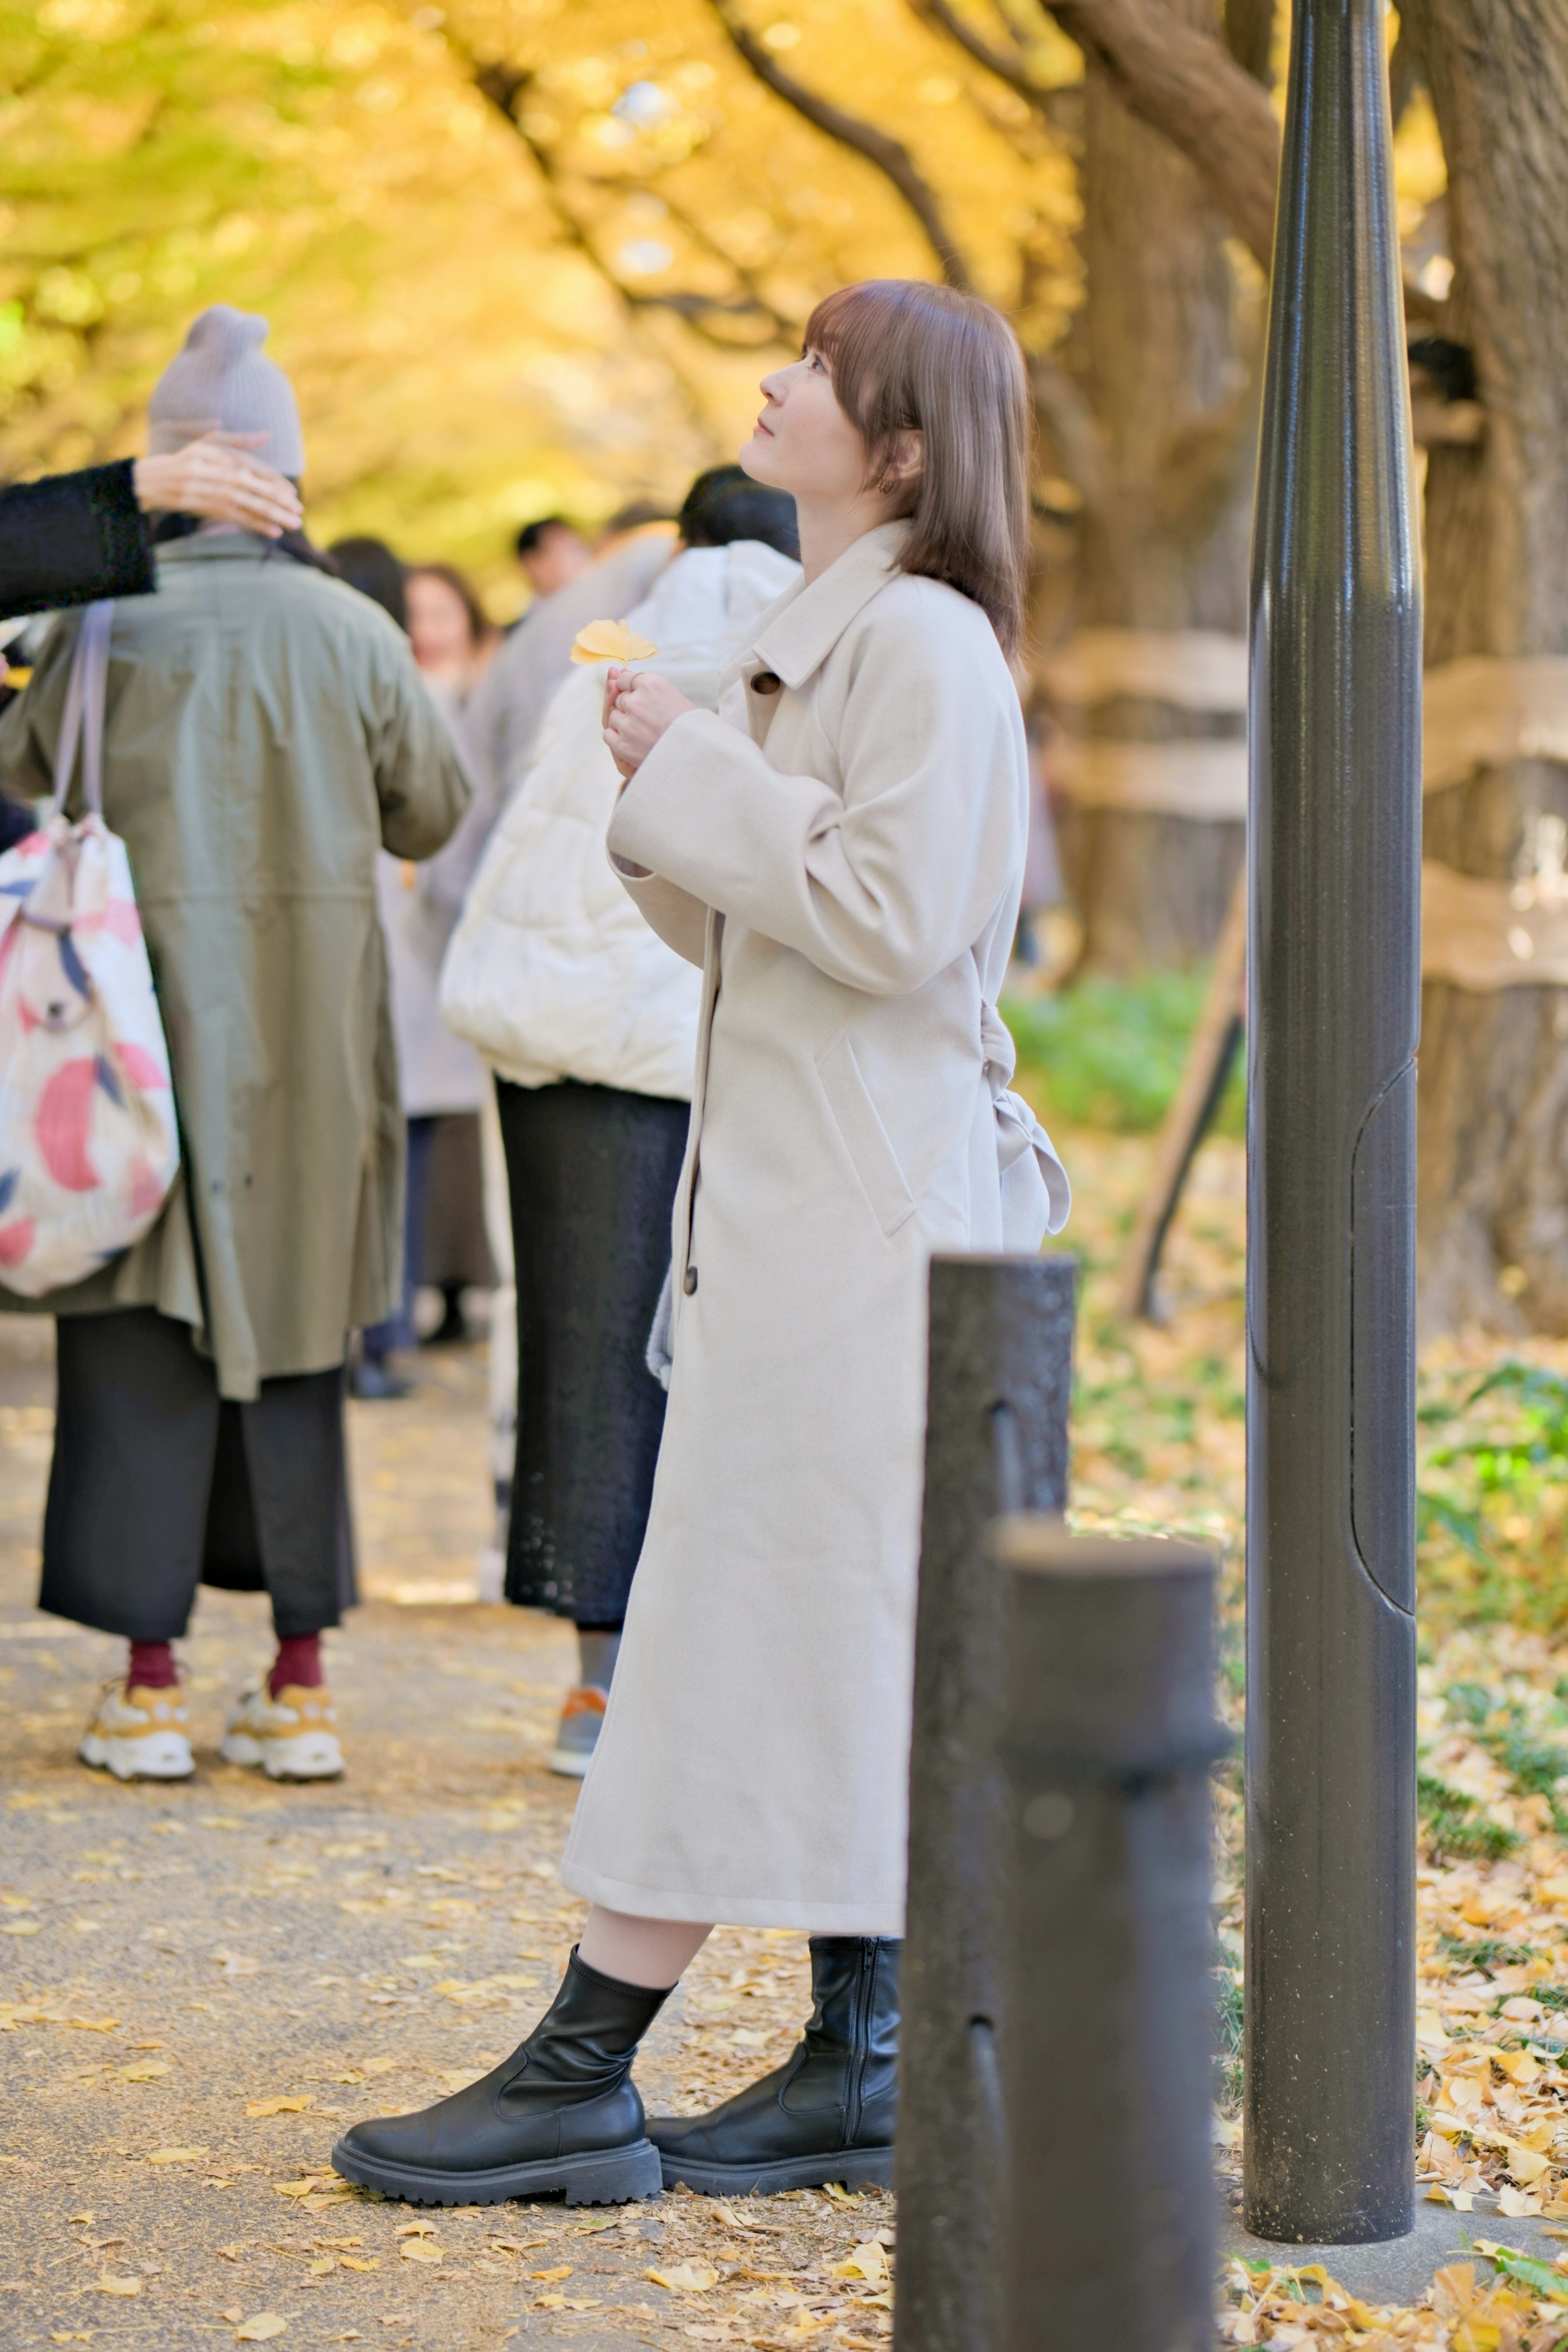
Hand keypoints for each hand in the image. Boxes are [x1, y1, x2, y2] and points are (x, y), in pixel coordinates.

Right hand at [133, 433, 303, 536]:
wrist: (156, 481)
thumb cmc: (188, 459)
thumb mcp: (210, 443)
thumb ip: (240, 441)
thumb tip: (267, 435)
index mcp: (218, 454)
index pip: (252, 468)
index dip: (273, 481)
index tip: (291, 493)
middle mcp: (216, 472)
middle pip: (253, 487)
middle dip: (278, 500)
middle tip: (299, 509)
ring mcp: (212, 491)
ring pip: (247, 504)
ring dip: (272, 515)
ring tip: (293, 523)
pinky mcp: (209, 508)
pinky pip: (236, 517)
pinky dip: (256, 524)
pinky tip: (274, 531)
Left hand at [602, 668, 695, 779]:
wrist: (699, 757)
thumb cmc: (690, 727)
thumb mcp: (673, 696)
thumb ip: (645, 686)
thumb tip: (618, 671)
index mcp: (652, 684)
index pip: (625, 678)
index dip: (630, 689)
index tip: (640, 699)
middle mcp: (637, 701)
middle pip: (619, 697)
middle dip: (629, 707)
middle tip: (648, 721)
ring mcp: (628, 723)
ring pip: (613, 715)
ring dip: (623, 722)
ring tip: (644, 732)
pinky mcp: (623, 744)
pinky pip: (608, 734)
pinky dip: (617, 737)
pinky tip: (633, 741)